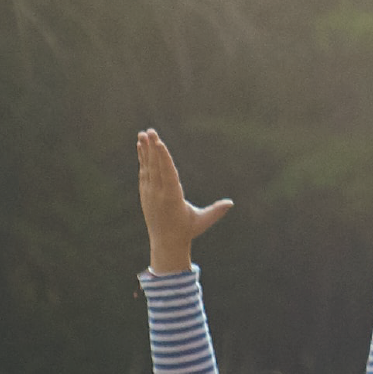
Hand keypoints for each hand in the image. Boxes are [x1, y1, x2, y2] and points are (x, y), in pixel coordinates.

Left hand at [136, 130, 232, 274]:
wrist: (165, 242)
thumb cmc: (188, 230)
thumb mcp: (202, 221)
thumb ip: (216, 211)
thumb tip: (230, 203)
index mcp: (172, 198)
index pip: (167, 173)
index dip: (163, 157)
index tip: (159, 143)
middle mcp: (158, 193)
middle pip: (155, 166)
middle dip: (153, 148)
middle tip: (150, 131)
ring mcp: (150, 193)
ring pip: (147, 167)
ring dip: (145, 150)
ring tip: (143, 134)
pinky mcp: (145, 193)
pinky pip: (144, 172)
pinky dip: (143, 158)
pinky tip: (142, 147)